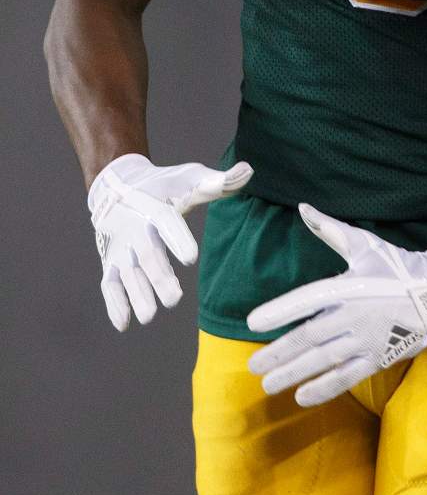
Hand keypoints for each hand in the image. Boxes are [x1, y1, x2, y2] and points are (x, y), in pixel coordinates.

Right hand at [88, 153, 253, 330]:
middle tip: (175, 299)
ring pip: (128, 274)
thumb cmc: (164, 186)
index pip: (167, 224)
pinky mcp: (111, 263)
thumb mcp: (189, 179)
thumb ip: (218, 182)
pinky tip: (124, 324)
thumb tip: (249, 170)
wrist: (119, 186)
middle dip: (159, 277)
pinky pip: (110, 284)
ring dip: (137, 295)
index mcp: (158, 208)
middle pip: (148, 256)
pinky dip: (114, 304)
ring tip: (150, 316)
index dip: (178, 240)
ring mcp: (122, 249)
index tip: (191, 258)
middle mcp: (136, 230)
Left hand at [246, 204, 426, 406]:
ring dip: (294, 373)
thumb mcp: (365, 245)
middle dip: (279, 352)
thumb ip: (331, 230)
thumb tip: (304, 208)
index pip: (307, 299)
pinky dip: (324, 388)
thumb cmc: (396, 266)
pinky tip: (302, 396)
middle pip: (310, 337)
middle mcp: (355, 315)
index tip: (253, 322)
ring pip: (323, 361)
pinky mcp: (378, 358)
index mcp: (350, 286)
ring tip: (268, 383)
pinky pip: (347, 377)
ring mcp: (367, 339)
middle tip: (254, 366)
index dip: (280, 311)